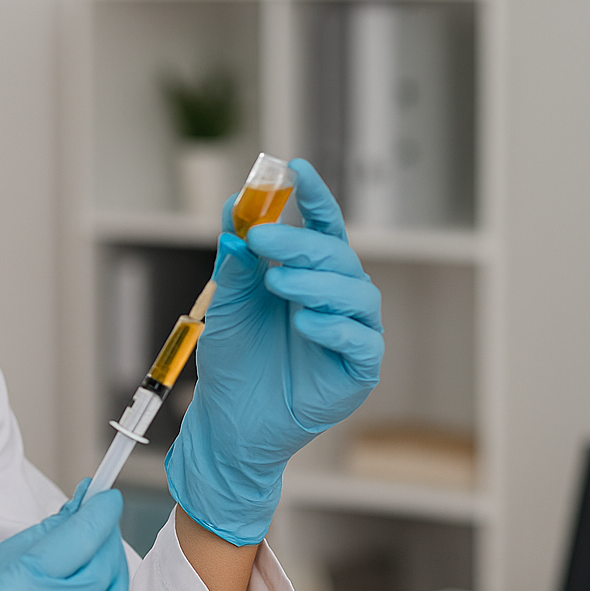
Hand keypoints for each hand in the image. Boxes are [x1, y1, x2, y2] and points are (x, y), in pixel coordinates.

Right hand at [0, 480, 127, 590]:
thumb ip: (40, 538)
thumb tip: (82, 508)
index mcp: (8, 586)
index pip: (76, 541)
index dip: (100, 515)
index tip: (108, 500)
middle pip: (98, 576)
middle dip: (108, 545)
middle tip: (104, 530)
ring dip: (115, 584)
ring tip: (104, 567)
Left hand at [166, 158, 382, 545]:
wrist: (230, 422)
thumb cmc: (235, 362)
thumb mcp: (228, 306)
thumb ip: (236, 263)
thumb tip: (235, 211)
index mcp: (309, 275)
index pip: (321, 227)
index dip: (313, 197)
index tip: (295, 168)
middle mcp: (336, 298)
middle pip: (336, 256)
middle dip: (299, 242)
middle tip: (263, 238)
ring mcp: (352, 333)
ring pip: (356, 294)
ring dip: (318, 283)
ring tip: (279, 284)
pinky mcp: (358, 371)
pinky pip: (361, 342)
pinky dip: (335, 329)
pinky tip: (305, 323)